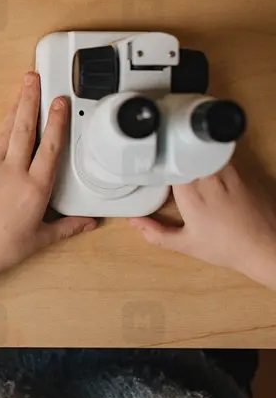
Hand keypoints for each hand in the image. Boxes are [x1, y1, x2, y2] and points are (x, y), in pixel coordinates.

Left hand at [0, 71, 96, 281]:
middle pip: (24, 129)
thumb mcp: (41, 239)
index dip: (56, 121)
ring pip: (6, 132)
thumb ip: (68, 227)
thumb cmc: (3, 248)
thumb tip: (90, 222)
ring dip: (15, 109)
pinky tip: (6, 121)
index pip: (50, 147)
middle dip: (30, 100)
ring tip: (22, 89)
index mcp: (35, 188)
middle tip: (33, 77)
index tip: (60, 101)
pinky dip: (2, 130)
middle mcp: (14, 174)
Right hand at [129, 164, 275, 287]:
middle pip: (184, 151)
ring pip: (202, 150)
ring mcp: (229, 169)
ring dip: (192, 154)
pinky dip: (210, 157)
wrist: (268, 246)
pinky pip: (220, 155)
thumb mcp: (187, 244)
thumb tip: (134, 223)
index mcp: (190, 190)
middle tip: (165, 160)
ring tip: (185, 163)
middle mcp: (208, 175)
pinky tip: (208, 170)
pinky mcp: (244, 169)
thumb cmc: (228, 247)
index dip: (157, 159)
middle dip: (173, 154)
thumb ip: (156, 233)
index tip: (151, 165)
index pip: (167, 160)